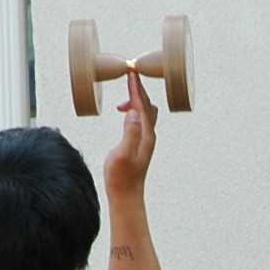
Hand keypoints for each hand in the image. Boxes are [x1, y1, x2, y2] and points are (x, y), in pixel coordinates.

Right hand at [102, 68, 156, 199]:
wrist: (126, 196)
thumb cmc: (121, 177)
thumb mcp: (121, 154)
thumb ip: (129, 133)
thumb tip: (133, 112)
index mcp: (145, 135)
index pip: (142, 106)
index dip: (136, 89)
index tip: (131, 73)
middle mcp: (149, 136)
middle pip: (147, 106)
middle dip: (139, 90)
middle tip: (130, 76)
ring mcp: (146, 140)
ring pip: (146, 113)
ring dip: (136, 101)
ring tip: (121, 100)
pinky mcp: (140, 144)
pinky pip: (141, 120)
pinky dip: (134, 110)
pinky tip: (124, 113)